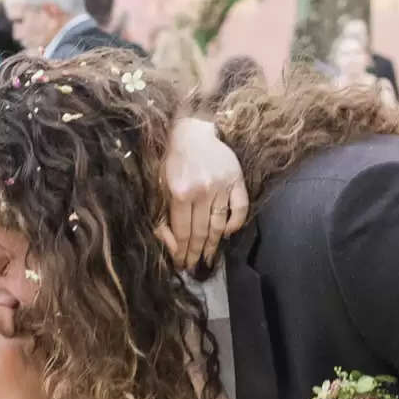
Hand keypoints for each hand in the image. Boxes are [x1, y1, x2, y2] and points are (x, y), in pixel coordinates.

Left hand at [160, 114, 249, 268]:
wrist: (192, 131)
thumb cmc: (171, 160)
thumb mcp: (158, 186)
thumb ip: (160, 217)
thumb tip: (171, 245)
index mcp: (179, 192)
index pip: (183, 231)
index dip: (181, 251)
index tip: (181, 264)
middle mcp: (202, 191)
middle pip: (200, 231)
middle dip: (195, 253)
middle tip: (193, 267)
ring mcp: (221, 186)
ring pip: (219, 224)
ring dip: (213, 245)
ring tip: (208, 258)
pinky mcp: (236, 179)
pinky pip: (240, 207)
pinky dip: (235, 223)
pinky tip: (227, 233)